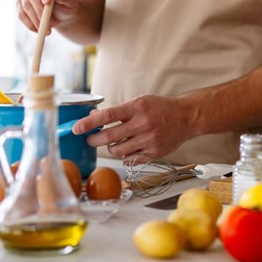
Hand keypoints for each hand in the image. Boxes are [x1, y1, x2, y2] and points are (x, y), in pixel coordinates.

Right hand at [16, 0, 77, 33]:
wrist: (61, 14)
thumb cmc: (67, 4)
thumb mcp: (71, 1)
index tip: (48, 3)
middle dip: (40, 9)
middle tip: (50, 22)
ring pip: (25, 5)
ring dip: (36, 19)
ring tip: (49, 28)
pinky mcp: (19, 3)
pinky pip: (20, 14)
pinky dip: (29, 24)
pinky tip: (39, 30)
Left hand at [72, 94, 194, 159]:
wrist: (186, 117)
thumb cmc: (160, 108)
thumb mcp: (139, 102)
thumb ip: (118, 110)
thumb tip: (93, 116)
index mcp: (137, 107)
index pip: (106, 116)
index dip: (88, 123)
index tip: (76, 128)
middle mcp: (142, 124)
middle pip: (109, 137)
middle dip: (93, 140)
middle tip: (90, 139)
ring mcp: (149, 140)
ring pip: (117, 151)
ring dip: (110, 148)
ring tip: (114, 142)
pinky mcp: (154, 153)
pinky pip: (130, 159)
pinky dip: (125, 155)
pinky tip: (129, 148)